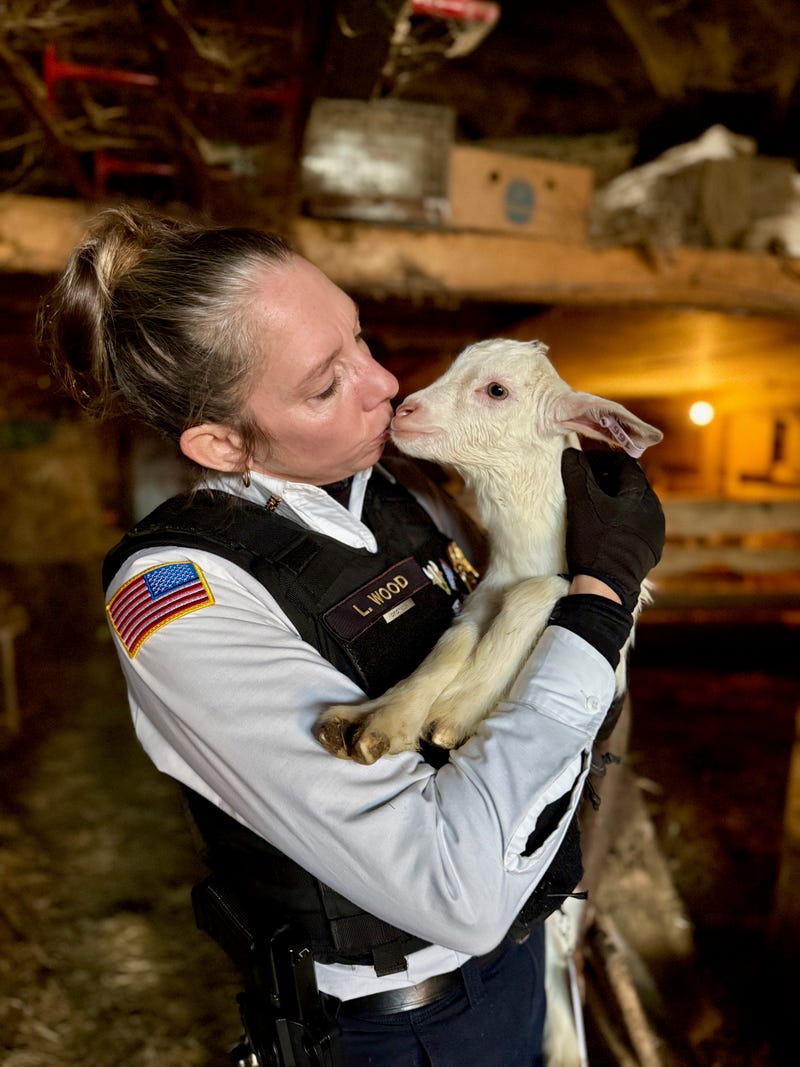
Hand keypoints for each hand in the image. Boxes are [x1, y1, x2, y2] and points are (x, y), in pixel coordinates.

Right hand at [561, 448, 664, 610]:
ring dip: (616, 499)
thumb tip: (572, 452)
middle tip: (586, 483)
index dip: (602, 459)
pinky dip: (621, 518)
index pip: (624, 463)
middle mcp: (654, 510)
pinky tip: (605, 527)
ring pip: (634, 505)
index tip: (583, 465)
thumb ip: (577, 473)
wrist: (605, 588)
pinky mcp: (650, 549)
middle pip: (631, 483)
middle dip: (609, 479)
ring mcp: (655, 531)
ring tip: (594, 506)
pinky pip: (637, 524)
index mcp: (641, 495)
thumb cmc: (594, 542)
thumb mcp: (581, 504)